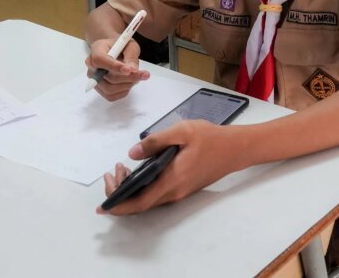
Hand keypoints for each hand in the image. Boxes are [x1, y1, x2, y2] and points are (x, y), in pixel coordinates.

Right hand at [86, 37, 149, 100]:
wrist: (115, 50)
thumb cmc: (121, 46)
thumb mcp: (130, 45)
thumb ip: (131, 55)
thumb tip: (133, 70)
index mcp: (97, 49)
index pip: (100, 60)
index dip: (114, 66)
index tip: (129, 70)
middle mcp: (92, 65)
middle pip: (107, 77)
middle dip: (128, 78)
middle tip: (143, 74)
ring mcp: (94, 79)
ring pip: (109, 89)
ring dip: (127, 85)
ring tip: (136, 77)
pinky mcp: (100, 89)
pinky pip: (111, 96)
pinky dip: (124, 91)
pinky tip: (129, 82)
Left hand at [98, 120, 242, 215]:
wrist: (236, 148)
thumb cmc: (210, 138)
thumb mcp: (182, 132)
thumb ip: (155, 142)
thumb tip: (132, 154)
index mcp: (171, 180)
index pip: (140, 202)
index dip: (119, 206)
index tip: (102, 206)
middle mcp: (174, 192)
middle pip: (141, 203)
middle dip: (120, 193)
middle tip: (111, 172)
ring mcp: (179, 192)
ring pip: (148, 198)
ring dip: (131, 189)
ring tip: (121, 168)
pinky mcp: (183, 188)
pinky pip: (157, 193)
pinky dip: (143, 186)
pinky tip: (138, 170)